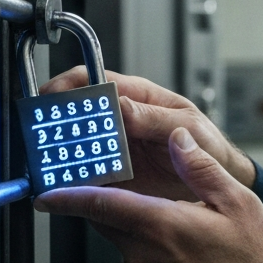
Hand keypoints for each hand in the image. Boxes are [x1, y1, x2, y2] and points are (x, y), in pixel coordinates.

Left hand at [35, 127, 262, 262]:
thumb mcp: (238, 203)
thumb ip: (201, 168)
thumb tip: (179, 140)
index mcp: (160, 226)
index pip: (99, 204)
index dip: (67, 195)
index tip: (44, 191)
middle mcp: (144, 254)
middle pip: (106, 218)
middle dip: (103, 198)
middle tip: (111, 177)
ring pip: (122, 237)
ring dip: (132, 220)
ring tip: (169, 211)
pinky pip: (136, 257)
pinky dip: (145, 242)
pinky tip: (179, 239)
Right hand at [41, 65, 256, 201]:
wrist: (217, 182)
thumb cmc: (207, 145)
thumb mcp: (186, 125)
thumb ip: (154, 116)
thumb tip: (121, 104)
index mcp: (136, 97)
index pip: (92, 79)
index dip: (67, 85)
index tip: (52, 96)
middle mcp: (120, 120)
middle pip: (76, 112)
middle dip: (55, 119)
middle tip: (45, 132)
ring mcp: (114, 147)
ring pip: (76, 144)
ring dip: (61, 150)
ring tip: (50, 160)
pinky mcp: (113, 175)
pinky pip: (86, 173)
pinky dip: (74, 178)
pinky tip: (67, 183)